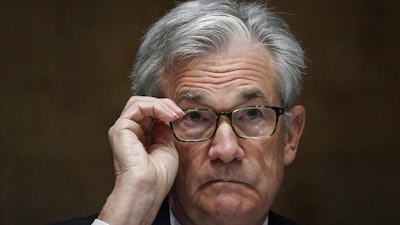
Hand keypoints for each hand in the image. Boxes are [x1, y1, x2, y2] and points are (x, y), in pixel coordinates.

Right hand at [98, 96, 183, 224]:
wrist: (148, 188)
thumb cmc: (158, 176)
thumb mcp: (167, 146)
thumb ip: (164, 130)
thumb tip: (166, 116)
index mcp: (139, 137)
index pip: (150, 113)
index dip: (166, 110)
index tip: (181, 116)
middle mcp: (129, 132)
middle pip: (144, 105)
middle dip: (164, 104)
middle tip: (178, 113)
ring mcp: (123, 129)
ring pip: (139, 102)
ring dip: (160, 104)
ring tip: (174, 114)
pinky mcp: (120, 128)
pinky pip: (137, 106)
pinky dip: (154, 106)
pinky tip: (167, 115)